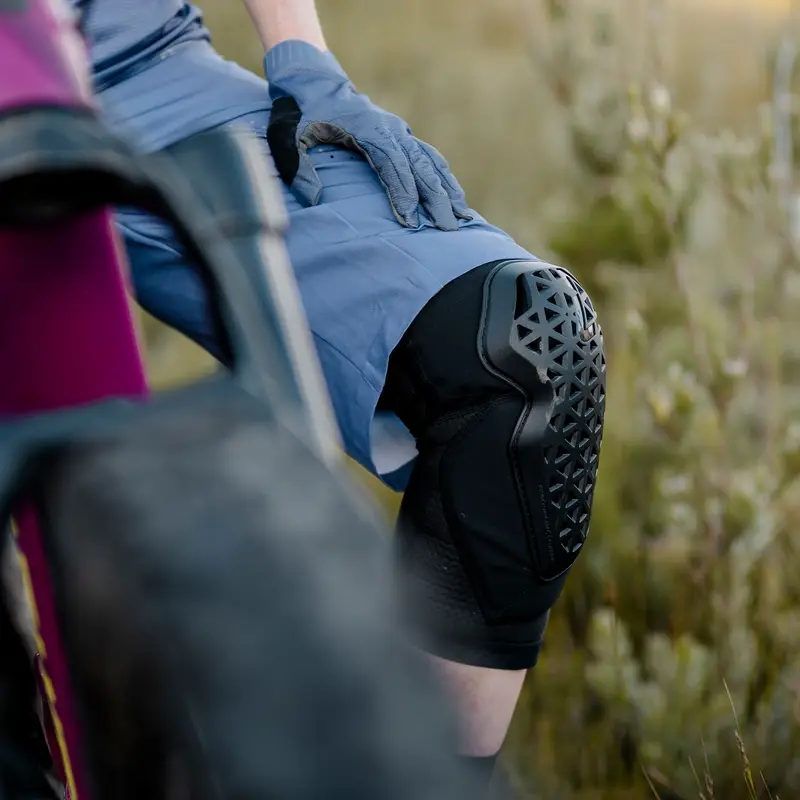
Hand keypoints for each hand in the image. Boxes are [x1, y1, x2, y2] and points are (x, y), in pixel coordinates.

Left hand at [264, 40, 471, 230]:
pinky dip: (444, 178)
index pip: (392, 165)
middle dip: (436, 199)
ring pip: (431, 163)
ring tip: (463, 217)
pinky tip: (455, 198)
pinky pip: (429, 158)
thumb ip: (299, 168)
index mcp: (368, 129)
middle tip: (447, 228)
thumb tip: (315, 201)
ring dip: (448, 190)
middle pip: (420, 167)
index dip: (403, 193)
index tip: (411, 221)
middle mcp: (390, 130)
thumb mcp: (289, 136)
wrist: (313, 81)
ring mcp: (399, 133)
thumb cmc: (300, 112)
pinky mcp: (401, 137)